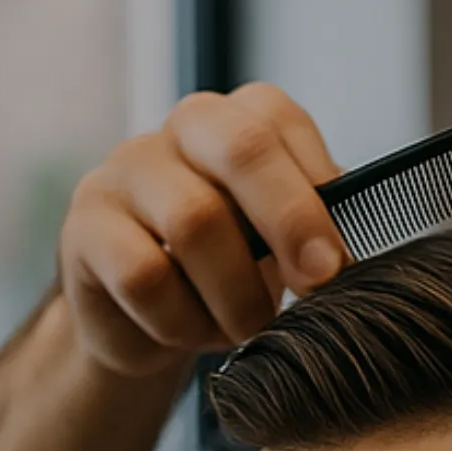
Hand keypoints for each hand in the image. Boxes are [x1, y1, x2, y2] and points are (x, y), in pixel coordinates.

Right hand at [58, 82, 347, 377]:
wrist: (149, 321)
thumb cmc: (234, 270)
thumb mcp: (285, 245)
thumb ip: (322, 229)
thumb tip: (365, 243)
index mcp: (240, 119)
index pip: (280, 121)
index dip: (319, 190)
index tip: (343, 260)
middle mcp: (181, 129)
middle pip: (241, 148)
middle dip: (292, 220)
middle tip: (318, 283)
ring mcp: (126, 170)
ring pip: (195, 221)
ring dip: (238, 293)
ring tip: (250, 327)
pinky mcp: (86, 226)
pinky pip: (145, 275)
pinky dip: (183, 319)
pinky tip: (191, 331)